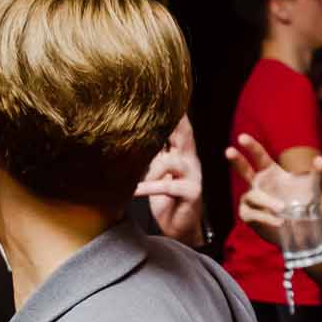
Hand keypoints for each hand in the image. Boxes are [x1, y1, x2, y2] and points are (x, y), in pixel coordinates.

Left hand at [134, 115, 205, 246]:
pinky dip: (149, 187)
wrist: (179, 229)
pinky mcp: (192, 193)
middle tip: (163, 105)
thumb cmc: (164, 200)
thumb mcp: (155, 173)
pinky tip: (135, 190)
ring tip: (134, 178)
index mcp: (182, 154)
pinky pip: (168, 186)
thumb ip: (150, 155)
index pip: (179, 128)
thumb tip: (127, 134)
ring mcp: (193, 176)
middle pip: (184, 135)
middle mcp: (190, 161)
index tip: (163, 91)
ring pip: (171, 162)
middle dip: (175, 120)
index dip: (174, 110)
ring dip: (150, 168)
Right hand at [225, 133, 321, 246]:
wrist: (301, 228)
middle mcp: (258, 184)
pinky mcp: (248, 215)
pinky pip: (253, 213)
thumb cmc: (304, 203)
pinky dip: (266, 217)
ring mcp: (251, 200)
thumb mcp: (315, 187)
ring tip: (283, 208)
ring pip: (253, 196)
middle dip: (237, 160)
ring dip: (268, 201)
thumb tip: (320, 160)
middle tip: (229, 151)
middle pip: (243, 169)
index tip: (242, 137)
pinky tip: (279, 221)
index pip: (259, 156)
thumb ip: (320, 172)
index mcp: (270, 172)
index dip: (251, 146)